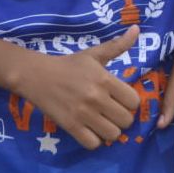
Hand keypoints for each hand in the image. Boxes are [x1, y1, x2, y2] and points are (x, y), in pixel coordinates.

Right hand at [17, 27, 140, 150]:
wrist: (36, 75)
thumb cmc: (69, 65)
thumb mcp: (95, 54)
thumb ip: (118, 45)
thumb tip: (137, 28)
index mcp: (105, 79)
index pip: (134, 101)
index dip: (131, 102)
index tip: (122, 100)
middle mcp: (97, 98)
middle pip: (126, 120)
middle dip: (123, 118)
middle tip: (113, 113)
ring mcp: (83, 114)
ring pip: (113, 134)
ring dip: (110, 131)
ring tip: (103, 123)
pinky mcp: (70, 126)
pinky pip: (93, 144)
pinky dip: (95, 140)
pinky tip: (91, 131)